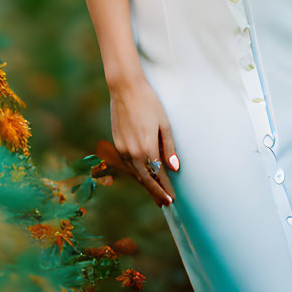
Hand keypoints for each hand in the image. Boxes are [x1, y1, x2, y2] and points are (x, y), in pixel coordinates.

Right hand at [108, 76, 178, 207]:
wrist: (125, 88)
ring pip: (136, 173)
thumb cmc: (149, 102)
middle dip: (156, 192)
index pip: (158, 175)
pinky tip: (143, 175)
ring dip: (146, 184)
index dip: (166, 188)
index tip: (172, 199)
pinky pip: (128, 164)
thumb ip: (169, 147)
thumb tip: (174, 168)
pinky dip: (137, 172)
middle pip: (146, 179)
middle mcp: (133, 152)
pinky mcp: (117, 143)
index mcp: (147, 148)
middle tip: (165, 204)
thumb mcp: (164, 123)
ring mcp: (122, 149)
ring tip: (155, 193)